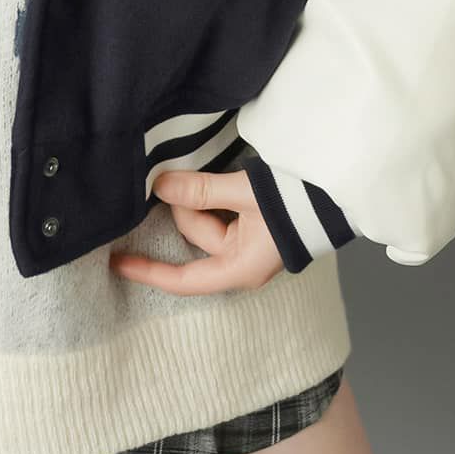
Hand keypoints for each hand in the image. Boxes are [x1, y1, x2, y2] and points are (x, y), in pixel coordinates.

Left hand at [108, 169, 284, 291]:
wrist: (338, 194)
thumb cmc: (296, 204)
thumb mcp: (244, 195)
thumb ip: (201, 191)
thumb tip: (159, 186)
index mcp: (237, 269)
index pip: (182, 279)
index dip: (147, 271)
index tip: (116, 262)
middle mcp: (239, 263)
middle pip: (193, 238)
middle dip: (186, 206)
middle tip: (182, 175)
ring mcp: (248, 246)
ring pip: (206, 220)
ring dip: (201, 197)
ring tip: (210, 174)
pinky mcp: (254, 228)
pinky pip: (220, 213)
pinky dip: (211, 197)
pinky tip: (212, 180)